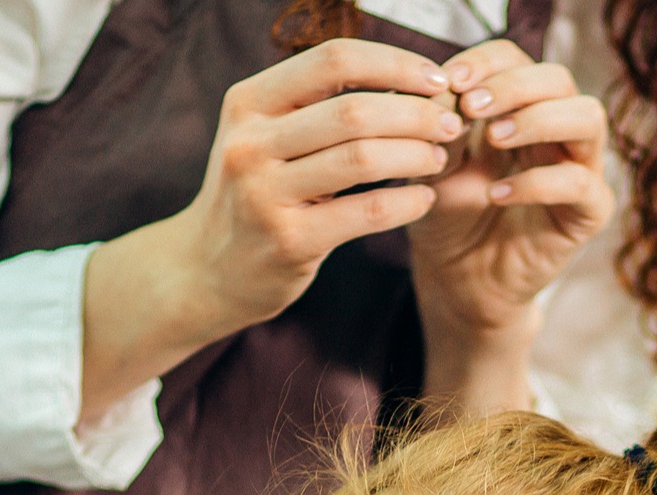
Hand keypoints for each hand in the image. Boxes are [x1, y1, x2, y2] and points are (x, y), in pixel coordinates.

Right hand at [167, 39, 467, 335]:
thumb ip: (317, 106)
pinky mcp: (287, 241)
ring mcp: (263, 193)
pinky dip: (407, 202)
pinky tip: (424, 199)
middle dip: (416, 114)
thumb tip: (407, 78)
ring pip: (363, 158)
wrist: (207, 271)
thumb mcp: (267, 137)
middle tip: (449, 124)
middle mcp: (249, 143)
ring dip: (416, 155)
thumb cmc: (257, 194)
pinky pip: (367, 211)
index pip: (333, 60)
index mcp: (248, 102)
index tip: (436, 80)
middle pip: (354, 109)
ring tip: (438, 159)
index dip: (395, 64)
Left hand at [408, 40, 612, 402]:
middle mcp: (557, 131)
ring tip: (494, 138)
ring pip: (587, 117)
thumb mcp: (434, 165)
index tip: (450, 79)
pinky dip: (538, 183)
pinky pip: (580, 184)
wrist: (458, 279)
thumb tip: (441, 87)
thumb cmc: (448, 215)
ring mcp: (580, 168)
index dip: (489, 62)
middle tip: (473, 106)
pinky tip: (498, 194)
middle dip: (514, 85)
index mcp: (520, 108)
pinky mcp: (588, 213)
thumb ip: (440, 127)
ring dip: (538, 119)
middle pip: (558, 79)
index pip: (518, 59)